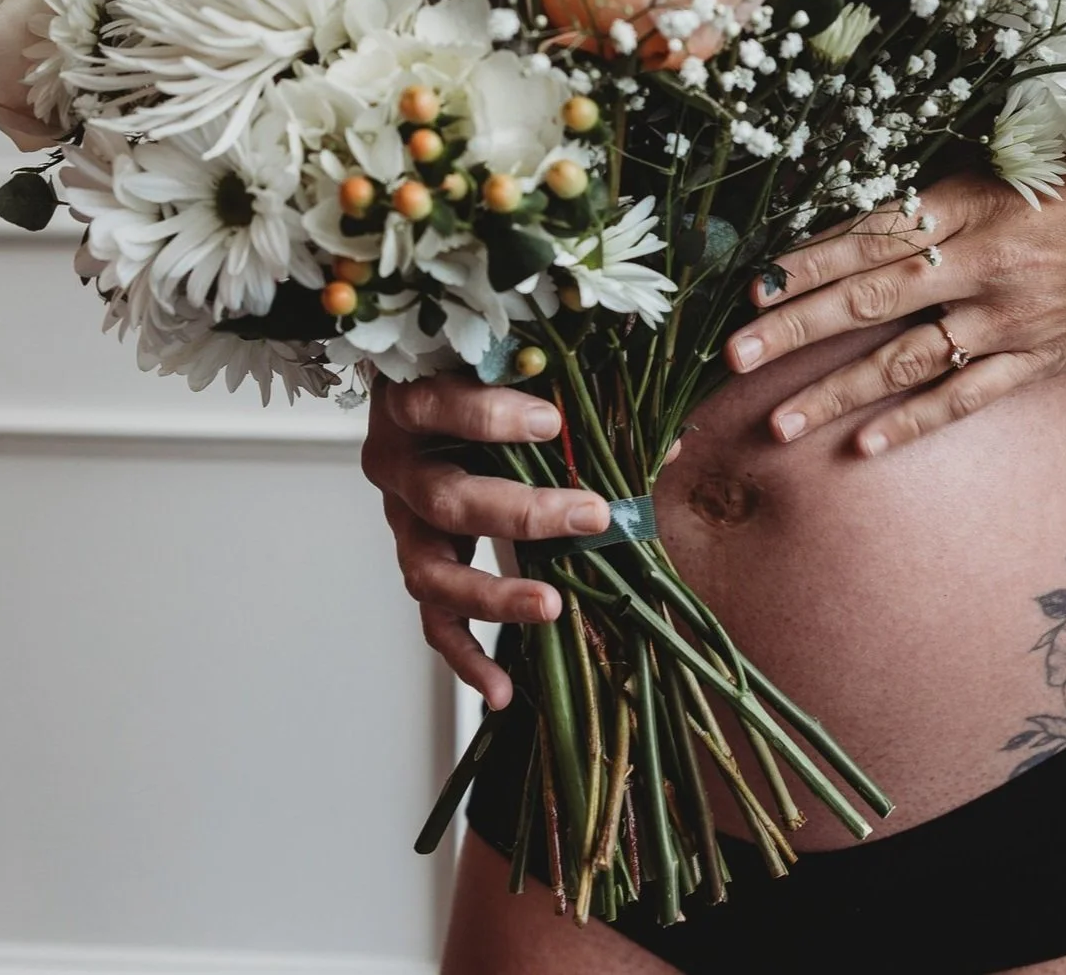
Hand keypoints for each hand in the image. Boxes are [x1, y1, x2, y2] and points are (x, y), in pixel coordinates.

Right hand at [362, 373, 610, 707]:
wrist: (425, 397)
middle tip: (592, 516)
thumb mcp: (516, 375)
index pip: (436, 406)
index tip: (552, 422)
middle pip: (446, 499)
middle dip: (523, 512)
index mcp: (412, 403)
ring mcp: (402, 522)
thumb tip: (668, 451)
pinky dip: (466, 657)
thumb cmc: (479, 378)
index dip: (489, 416)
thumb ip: (577, 399)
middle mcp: (397, 466)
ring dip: (494, 594)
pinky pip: (434, 620)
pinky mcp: (418, 563)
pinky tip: (501, 689)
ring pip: (430, 572)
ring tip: (550, 608)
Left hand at [725, 160, 1065, 455]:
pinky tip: (863, 447)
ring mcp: (1009, 321)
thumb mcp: (1049, 146)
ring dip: (838, 392)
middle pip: (871, 298)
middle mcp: (984, 264)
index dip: (809, 257)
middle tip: (733, 355)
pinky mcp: (1037, 361)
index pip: (874, 230)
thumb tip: (901, 165)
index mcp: (980, 201)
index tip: (754, 278)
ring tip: (777, 424)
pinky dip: (912, 424)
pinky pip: (963, 398)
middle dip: (796, 328)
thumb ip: (972, 163)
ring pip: (905, 360)